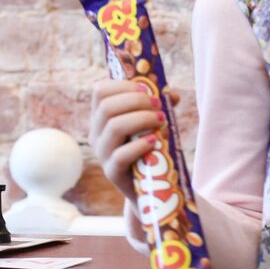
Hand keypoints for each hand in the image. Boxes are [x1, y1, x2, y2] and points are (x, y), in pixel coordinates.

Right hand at [88, 80, 179, 202]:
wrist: (148, 183)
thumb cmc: (149, 146)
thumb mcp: (153, 122)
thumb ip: (160, 107)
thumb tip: (173, 95)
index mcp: (102, 116)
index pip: (100, 91)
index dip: (123, 85)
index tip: (146, 89)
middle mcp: (96, 133)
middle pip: (107, 107)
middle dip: (137, 101)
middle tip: (159, 105)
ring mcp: (102, 153)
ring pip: (114, 127)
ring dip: (142, 119)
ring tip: (162, 121)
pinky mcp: (112, 172)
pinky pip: (121, 155)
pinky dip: (140, 144)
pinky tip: (155, 141)